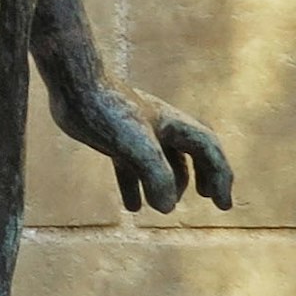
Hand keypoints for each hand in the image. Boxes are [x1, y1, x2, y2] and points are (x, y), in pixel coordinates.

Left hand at [48, 76, 234, 214]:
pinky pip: (132, 166)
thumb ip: (158, 177)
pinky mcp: (114, 138)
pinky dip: (136, 186)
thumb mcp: (138, 147)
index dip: (220, 177)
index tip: (222, 206)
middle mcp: (160, 126)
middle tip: (212, 199)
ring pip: (163, 162)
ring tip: (166, 208)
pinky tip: (132, 207)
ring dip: (169, 184)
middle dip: (205, 176)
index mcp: (174, 124)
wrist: (73, 87)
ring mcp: (137, 132)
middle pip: (193, 153)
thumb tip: (167, 207)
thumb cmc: (107, 112)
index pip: (208, 150)